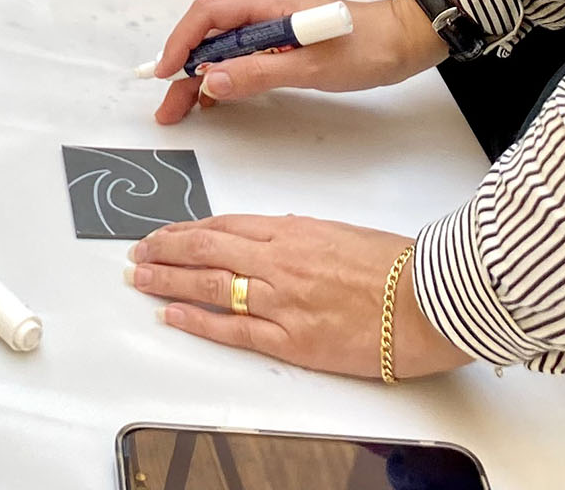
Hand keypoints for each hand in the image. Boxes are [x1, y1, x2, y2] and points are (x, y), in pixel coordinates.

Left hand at [128, 216, 468, 380]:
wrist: (427, 300)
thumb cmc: (392, 265)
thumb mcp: (334, 232)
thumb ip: (294, 235)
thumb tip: (265, 237)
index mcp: (289, 230)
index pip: (221, 226)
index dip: (185, 230)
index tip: (162, 234)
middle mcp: (278, 261)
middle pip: (205, 250)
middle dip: (164, 251)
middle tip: (137, 253)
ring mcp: (282, 300)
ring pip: (210, 287)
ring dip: (169, 282)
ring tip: (141, 279)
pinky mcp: (293, 339)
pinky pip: (235, 330)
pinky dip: (199, 322)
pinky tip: (173, 316)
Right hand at [144, 0, 444, 125]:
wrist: (405, 42)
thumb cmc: (364, 48)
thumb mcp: (310, 67)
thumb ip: (258, 72)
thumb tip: (210, 82)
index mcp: (265, 4)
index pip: (207, 16)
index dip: (180, 43)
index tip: (164, 73)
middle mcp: (263, 10)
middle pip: (209, 34)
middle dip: (183, 66)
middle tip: (169, 106)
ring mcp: (272, 26)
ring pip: (223, 47)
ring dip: (201, 74)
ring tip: (184, 108)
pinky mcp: (283, 43)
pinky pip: (242, 56)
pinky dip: (225, 76)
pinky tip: (218, 99)